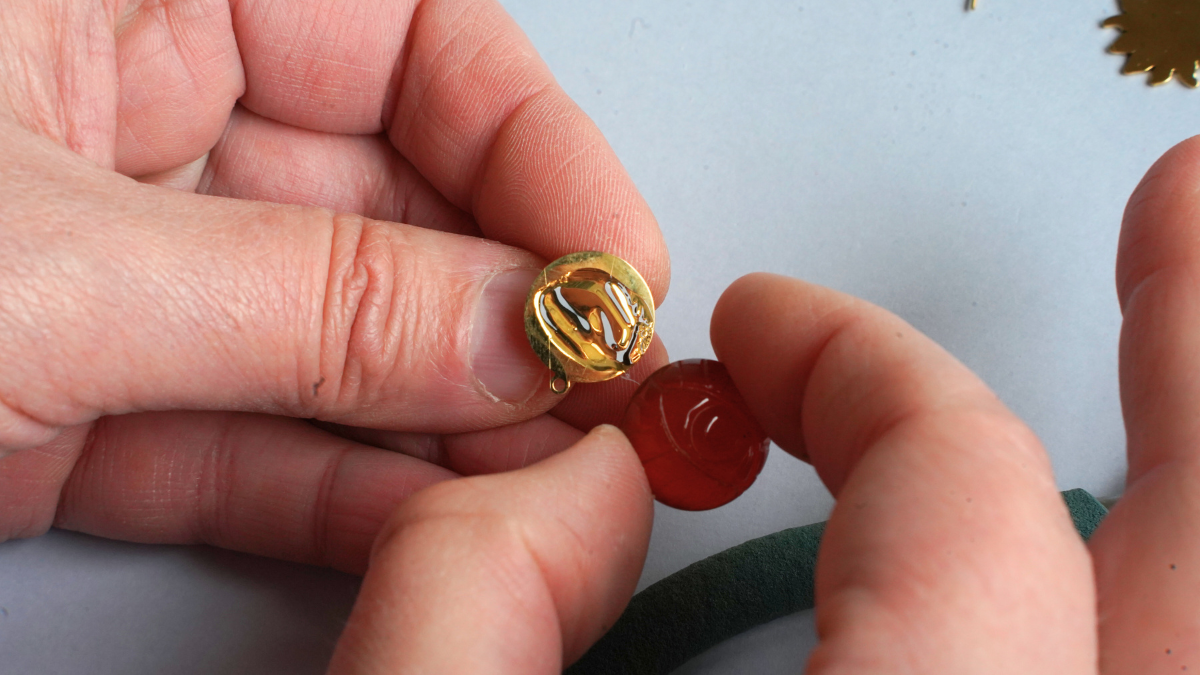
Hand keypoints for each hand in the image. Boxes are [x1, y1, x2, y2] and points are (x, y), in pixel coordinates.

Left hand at [0, 0, 667, 577]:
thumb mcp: (53, 269)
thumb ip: (305, 302)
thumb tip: (513, 336)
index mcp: (114, 8)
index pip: (398, 36)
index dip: (529, 143)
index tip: (608, 261)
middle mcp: (124, 130)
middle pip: (387, 203)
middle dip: (502, 310)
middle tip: (596, 389)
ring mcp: (112, 278)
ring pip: (330, 341)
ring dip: (445, 423)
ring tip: (548, 476)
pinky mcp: (76, 408)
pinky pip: (244, 444)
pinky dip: (340, 497)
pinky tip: (436, 523)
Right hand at [365, 136, 1199, 672]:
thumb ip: (471, 606)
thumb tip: (571, 492)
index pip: (947, 494)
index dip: (851, 367)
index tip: (771, 333)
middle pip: (1179, 572)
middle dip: (1181, 359)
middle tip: (1180, 223)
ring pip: (1178, 647)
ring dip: (1186, 491)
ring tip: (1185, 362)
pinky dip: (1121, 622)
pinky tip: (1115, 579)